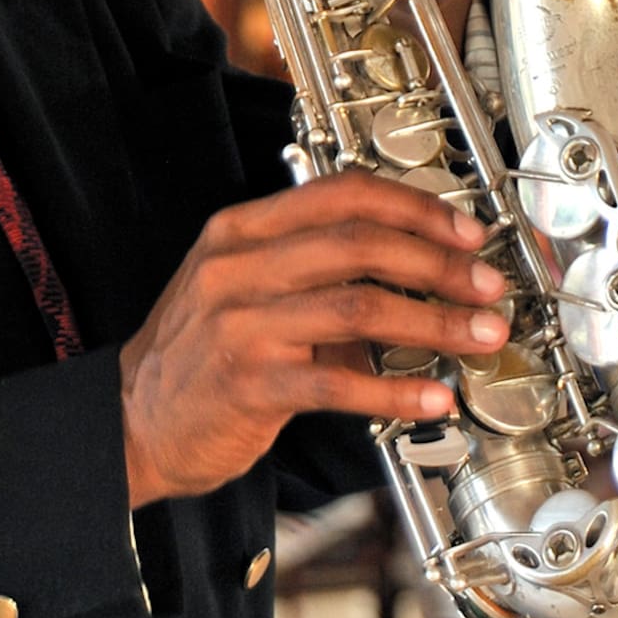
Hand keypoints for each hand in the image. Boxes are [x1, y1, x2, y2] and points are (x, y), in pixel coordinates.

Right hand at [118, 172, 510, 507]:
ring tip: (480, 335)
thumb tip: (419, 268)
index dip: (415, 207)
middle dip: (439, 262)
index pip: (342, 193)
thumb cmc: (199, 355)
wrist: (130, 423)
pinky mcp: (248, 384)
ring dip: (435, 322)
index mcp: (242, 230)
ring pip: (360, 307)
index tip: (465, 229)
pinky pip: (339, 382)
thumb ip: (317, 269)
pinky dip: (396, 390)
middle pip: (360, 243)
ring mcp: (241, 324)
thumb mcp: (245, 289)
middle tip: (487, 283)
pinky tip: (433, 398)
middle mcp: (238, 267)